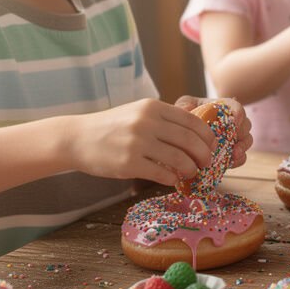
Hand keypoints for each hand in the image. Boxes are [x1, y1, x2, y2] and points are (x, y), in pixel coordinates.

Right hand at [65, 99, 214, 186]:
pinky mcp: (129, 163)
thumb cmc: (112, 126)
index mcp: (153, 108)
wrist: (77, 137)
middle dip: (204, 154)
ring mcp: (138, 143)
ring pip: (179, 159)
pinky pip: (161, 174)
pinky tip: (173, 180)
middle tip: (207, 163)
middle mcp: (147, 122)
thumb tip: (195, 132)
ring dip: (191, 169)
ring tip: (191, 173)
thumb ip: (163, 118)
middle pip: (190, 141)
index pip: (193, 121)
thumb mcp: (138, 112)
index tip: (212, 146)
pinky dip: (172, 179)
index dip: (207, 136)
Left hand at [174, 96, 252, 166]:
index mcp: (223, 107)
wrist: (182, 135)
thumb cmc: (186, 115)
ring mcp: (234, 138)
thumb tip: (187, 109)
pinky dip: (238, 160)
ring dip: (242, 148)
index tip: (234, 122)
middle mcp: (232, 122)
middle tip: (235, 141)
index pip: (236, 107)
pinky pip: (241, 157)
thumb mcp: (184, 106)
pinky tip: (230, 163)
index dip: (239, 114)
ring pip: (247, 141)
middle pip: (245, 125)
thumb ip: (185, 105)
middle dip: (242, 134)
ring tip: (234, 155)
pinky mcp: (231, 153)